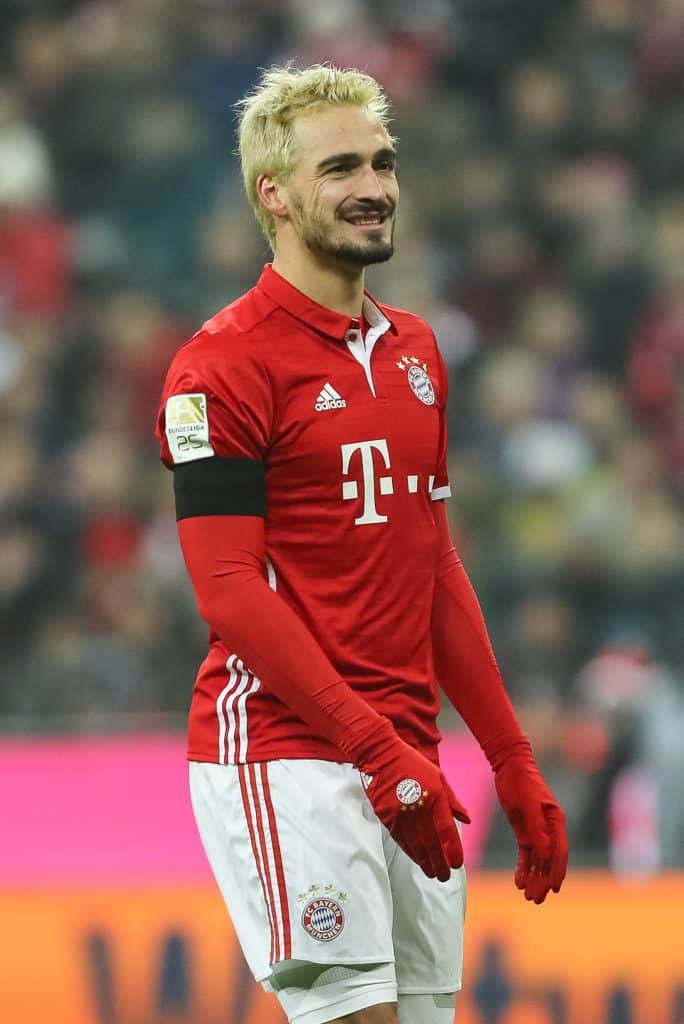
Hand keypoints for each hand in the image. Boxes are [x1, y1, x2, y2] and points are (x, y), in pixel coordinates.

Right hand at [359, 726, 469, 881]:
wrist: (381, 756)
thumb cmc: (413, 764)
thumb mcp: (439, 777)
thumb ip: (453, 801)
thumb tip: (467, 820)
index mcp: (436, 797)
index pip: (447, 831)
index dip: (452, 850)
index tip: (457, 864)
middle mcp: (419, 809)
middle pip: (431, 844)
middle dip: (439, 863)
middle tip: (444, 877)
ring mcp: (402, 815)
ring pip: (415, 846)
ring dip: (424, 862)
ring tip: (432, 873)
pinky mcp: (387, 817)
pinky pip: (401, 840)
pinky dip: (410, 852)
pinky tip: (416, 859)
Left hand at [493, 750, 567, 903]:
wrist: (509, 767)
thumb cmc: (521, 782)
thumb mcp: (527, 805)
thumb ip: (537, 829)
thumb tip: (544, 855)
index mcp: (556, 821)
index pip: (559, 852)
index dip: (557, 871)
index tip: (553, 888)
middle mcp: (550, 829)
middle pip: (549, 860)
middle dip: (544, 880)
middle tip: (536, 899)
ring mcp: (538, 831)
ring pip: (538, 860)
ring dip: (534, 878)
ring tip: (529, 896)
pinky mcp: (525, 831)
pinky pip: (526, 854)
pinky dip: (524, 867)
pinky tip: (519, 881)